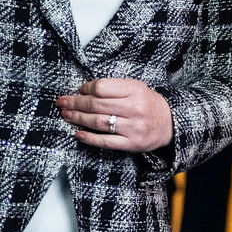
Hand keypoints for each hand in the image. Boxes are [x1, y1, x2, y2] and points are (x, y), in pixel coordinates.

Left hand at [56, 78, 171, 152]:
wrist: (170, 123)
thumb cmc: (147, 103)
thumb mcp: (135, 87)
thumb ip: (113, 87)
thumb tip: (84, 90)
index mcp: (134, 90)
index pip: (102, 88)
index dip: (86, 89)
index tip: (78, 90)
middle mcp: (134, 108)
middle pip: (96, 105)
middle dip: (75, 103)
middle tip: (61, 102)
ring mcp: (133, 128)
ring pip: (98, 123)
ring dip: (78, 119)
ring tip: (65, 115)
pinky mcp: (132, 144)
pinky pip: (106, 142)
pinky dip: (90, 138)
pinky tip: (78, 134)